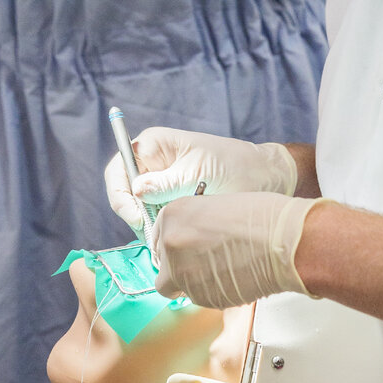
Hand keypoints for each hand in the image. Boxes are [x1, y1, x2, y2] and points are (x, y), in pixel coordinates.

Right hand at [105, 126, 297, 234]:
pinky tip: (177, 234)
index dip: (120, 196)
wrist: (263, 177)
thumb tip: (136, 190)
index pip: (118, 170)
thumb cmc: (233, 166)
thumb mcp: (199, 173)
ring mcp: (161, 181)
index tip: (138, 219)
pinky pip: (155, 216)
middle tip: (153, 236)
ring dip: (149, 224)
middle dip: (135, 215)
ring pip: (138, 209)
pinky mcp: (172, 198)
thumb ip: (167, 183)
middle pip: (124, 193)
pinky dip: (161, 228)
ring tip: (169, 236)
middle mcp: (152, 162)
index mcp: (153, 145)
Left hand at [153, 191, 322, 308]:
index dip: (174, 247)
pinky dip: (213, 293)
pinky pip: (201, 298)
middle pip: (163, 268)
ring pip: (180, 288)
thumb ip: (194, 225)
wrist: (281, 240)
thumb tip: (190, 241)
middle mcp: (170, 243)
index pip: (158, 239)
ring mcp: (182, 272)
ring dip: (198, 283)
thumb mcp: (216, 207)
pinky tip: (234, 277)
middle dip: (180, 269)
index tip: (185, 251)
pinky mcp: (199, 296)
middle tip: (206, 264)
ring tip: (227, 268)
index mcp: (173, 215)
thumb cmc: (260, 218)